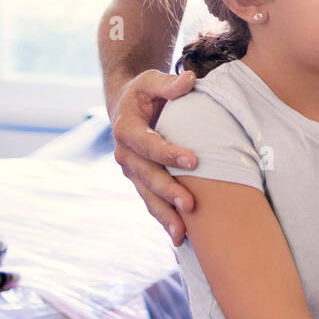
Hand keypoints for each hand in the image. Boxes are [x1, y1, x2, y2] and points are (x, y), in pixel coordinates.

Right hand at [110, 69, 197, 244]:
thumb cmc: (145, 92)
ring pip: (147, 196)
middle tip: (190, 204)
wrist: (128, 107)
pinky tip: (179, 238)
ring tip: (182, 234)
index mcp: (126, 128)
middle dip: (168, 192)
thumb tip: (188, 81)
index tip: (192, 162)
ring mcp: (132, 172)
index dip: (167, 153)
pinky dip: (164, 219)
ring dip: (164, 215)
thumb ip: (168, 83)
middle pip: (147, 176)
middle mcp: (125, 154)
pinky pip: (152, 203)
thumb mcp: (152, 80)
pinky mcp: (141, 182)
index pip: (147, 144)